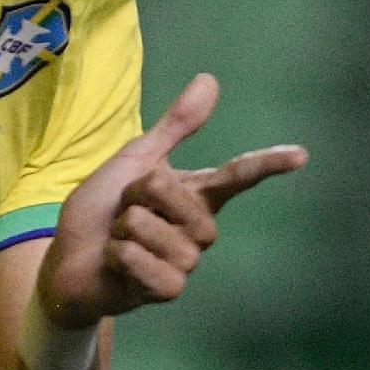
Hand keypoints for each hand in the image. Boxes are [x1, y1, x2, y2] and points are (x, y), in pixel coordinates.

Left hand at [38, 74, 306, 328]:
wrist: (68, 258)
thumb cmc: (103, 210)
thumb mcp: (136, 161)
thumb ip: (176, 126)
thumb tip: (210, 79)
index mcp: (195, 196)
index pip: (237, 176)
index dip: (268, 164)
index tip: (300, 155)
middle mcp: (198, 229)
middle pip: (171, 193)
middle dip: (134, 195)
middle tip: (123, 211)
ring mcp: (186, 262)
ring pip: (150, 226)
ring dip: (122, 226)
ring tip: (119, 238)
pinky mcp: (168, 289)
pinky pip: (142, 260)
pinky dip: (118, 255)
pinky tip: (117, 264)